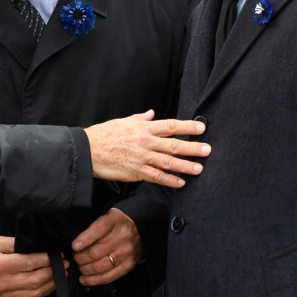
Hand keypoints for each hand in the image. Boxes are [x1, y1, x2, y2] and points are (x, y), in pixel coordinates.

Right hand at [0, 235, 64, 296]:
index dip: (45, 259)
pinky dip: (41, 292)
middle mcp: (2, 283)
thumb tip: (32, 244)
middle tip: (64, 264)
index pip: (28, 263)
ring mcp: (4, 295)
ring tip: (61, 274)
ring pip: (34, 293)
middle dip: (53, 272)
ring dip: (50, 284)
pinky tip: (48, 284)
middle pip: (35, 280)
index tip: (56, 254)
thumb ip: (13, 243)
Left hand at [72, 208, 141, 286]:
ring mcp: (126, 252)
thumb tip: (75, 237)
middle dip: (80, 257)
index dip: (85, 239)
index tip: (74, 246)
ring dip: (85, 269)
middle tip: (74, 256)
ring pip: (100, 266)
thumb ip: (93, 223)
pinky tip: (84, 278)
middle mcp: (123, 236)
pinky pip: (108, 277)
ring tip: (79, 266)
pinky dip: (93, 280)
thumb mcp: (107, 215)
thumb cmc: (117, 224)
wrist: (139, 233)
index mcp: (115, 220)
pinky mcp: (128, 266)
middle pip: (96, 251)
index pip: (99, 229)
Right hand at [85, 109, 209, 187]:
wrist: (88, 150)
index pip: (170, 126)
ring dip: (186, 166)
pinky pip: (157, 177)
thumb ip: (139, 118)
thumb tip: (152, 114)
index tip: (201, 128)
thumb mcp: (122, 122)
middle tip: (208, 151)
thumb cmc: (104, 135)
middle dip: (193, 148)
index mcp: (142, 128)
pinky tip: (180, 183)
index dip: (187, 127)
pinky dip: (170, 181)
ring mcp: (141, 158)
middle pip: (174, 145)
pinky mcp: (136, 172)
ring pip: (168, 163)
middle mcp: (145, 142)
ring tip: (199, 168)